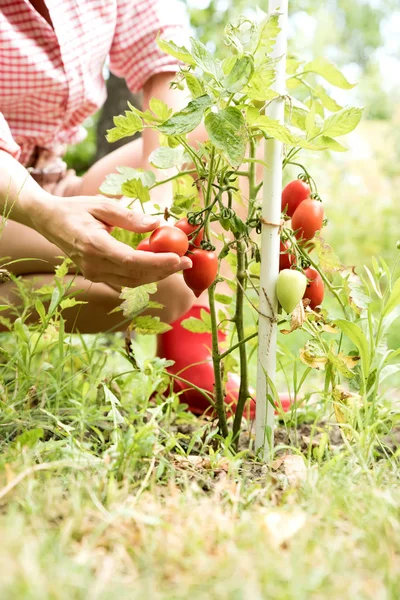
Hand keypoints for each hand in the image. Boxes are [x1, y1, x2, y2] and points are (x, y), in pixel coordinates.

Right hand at [31, 196, 191, 288]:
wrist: (49, 221)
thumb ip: (129, 217)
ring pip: (132, 282)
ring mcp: (93, 273)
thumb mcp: (102, 205)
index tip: (178, 258)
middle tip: (187, 262)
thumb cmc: (75, 208)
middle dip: (164, 270)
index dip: (157, 262)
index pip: (131, 261)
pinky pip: (124, 280)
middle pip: (135, 275)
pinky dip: (144, 275)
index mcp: (94, 245)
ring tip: (178, 264)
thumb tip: (157, 224)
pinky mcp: (95, 276)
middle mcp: (93, 264)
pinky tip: (159, 266)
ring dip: (157, 275)